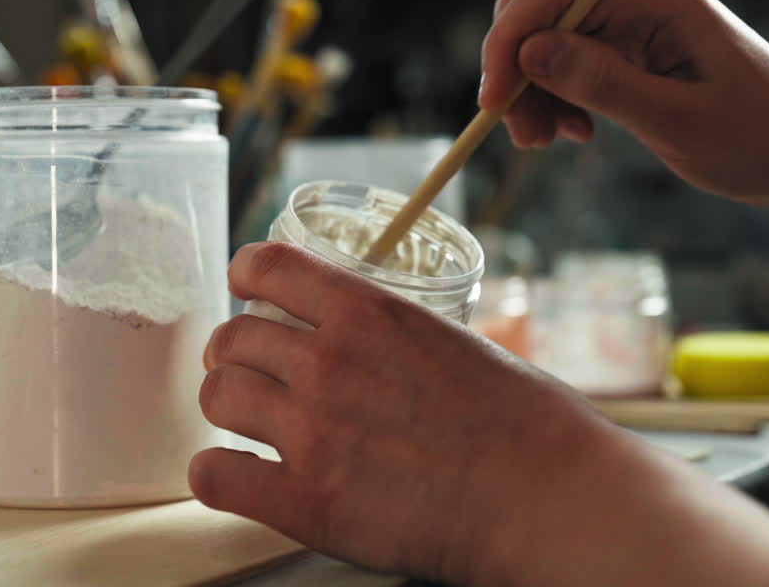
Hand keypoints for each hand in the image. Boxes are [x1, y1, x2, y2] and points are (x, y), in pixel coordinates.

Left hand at [190, 243, 768, 585]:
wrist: (552, 496)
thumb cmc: (528, 425)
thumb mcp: (455, 344)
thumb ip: (391, 338)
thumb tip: (367, 343)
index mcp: (368, 312)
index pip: (268, 267)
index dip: (247, 275)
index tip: (244, 287)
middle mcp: (328, 361)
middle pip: (231, 337)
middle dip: (234, 352)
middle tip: (247, 370)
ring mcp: (312, 430)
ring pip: (218, 397)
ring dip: (226, 407)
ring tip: (245, 422)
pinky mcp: (307, 500)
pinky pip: (216, 476)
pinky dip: (217, 475)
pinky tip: (236, 477)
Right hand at [480, 0, 768, 206]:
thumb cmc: (758, 137)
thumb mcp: (675, 119)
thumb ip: (601, 83)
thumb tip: (531, 53)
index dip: (510, 40)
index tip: (493, 100)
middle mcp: (639, 2)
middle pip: (541, 13)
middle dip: (516, 69)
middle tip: (523, 133)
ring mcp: (634, 27)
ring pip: (548, 43)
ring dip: (533, 92)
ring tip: (548, 142)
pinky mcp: (633, 55)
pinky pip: (571, 65)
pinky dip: (556, 99)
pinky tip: (575, 133)